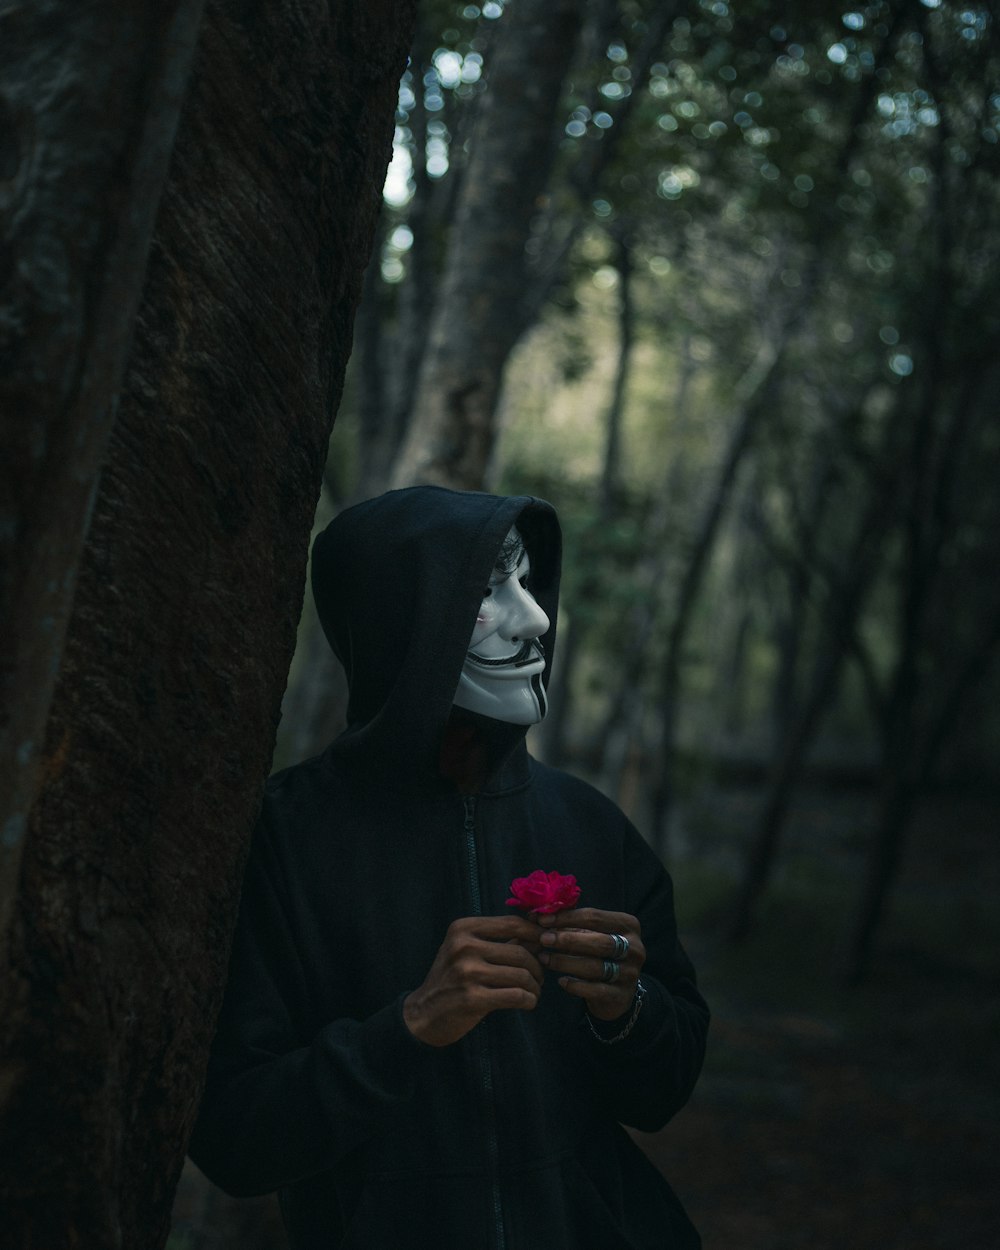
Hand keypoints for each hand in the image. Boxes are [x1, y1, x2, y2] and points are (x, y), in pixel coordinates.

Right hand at [403, 915, 543, 1046]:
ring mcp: (467, 972)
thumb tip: (539, 932)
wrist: (423, 1012)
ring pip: (522, 975)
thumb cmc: (452, 978)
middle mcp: (464, 946)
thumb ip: (500, 940)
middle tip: (540, 977)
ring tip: (534, 991)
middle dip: (538, 966)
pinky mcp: (472, 998)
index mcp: (463, 929)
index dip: (536, 933)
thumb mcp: (468, 951)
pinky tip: (528, 1002)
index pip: (512, 923)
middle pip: (521, 952)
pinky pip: (516, 996)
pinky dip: (529, 1000)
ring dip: (535, 986)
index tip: (547, 944)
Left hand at [536, 908, 644, 1021]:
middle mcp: (635, 948)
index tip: (542, 920)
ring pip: (595, 966)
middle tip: (543, 939)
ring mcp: (630, 973)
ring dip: (565, 961)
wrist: (618, 993)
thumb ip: (569, 926)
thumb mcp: (590, 936)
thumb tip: (536, 916)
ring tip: (545, 958)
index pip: (594, 917)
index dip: (566, 917)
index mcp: (628, 925)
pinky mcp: (621, 995)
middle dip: (567, 939)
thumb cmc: (599, 955)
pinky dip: (575, 985)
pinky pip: (595, 990)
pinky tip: (560, 981)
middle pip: (598, 941)